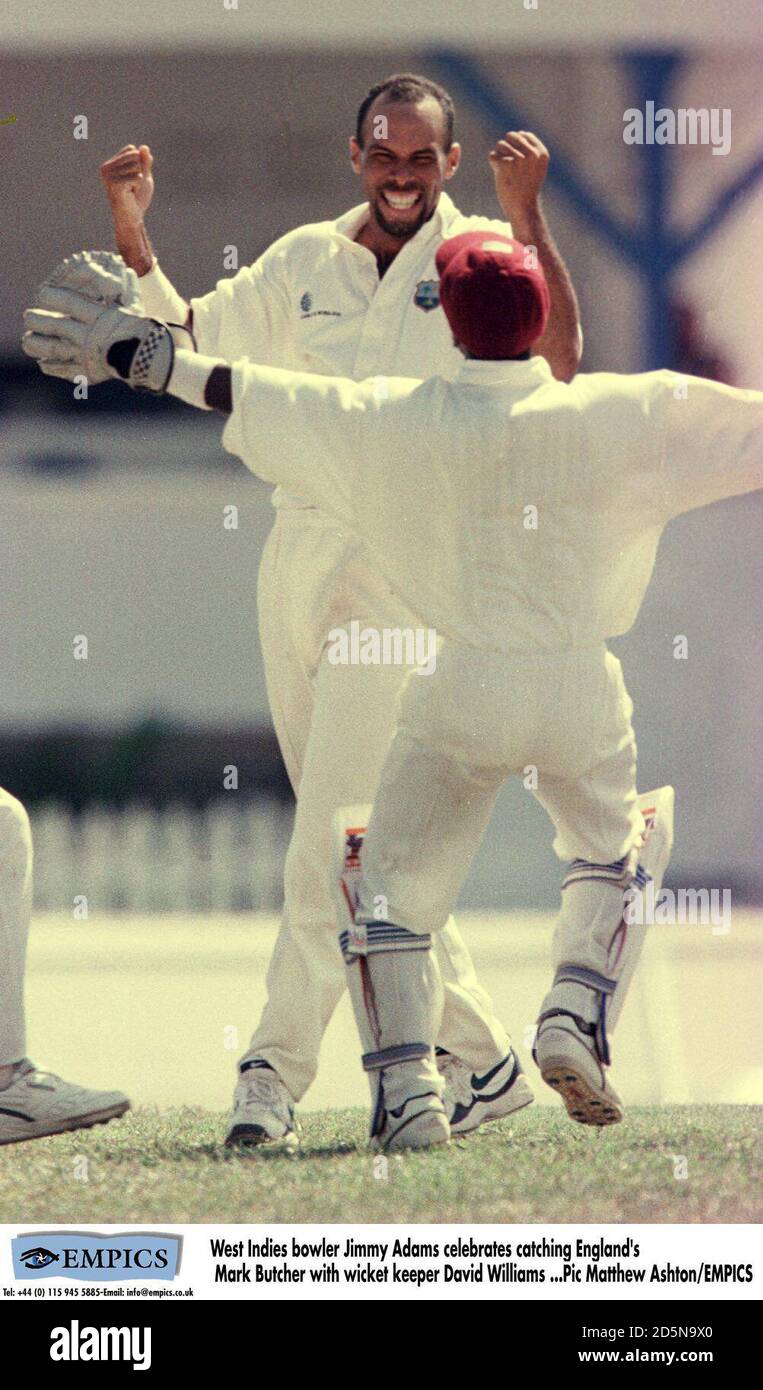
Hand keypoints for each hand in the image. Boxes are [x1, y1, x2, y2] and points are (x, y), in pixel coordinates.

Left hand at [22, 251, 171, 390]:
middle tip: (29, 317)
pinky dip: (52, 367)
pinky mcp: (88, 372)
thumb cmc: (144, 331)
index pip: (69, 302)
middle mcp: (89, 335)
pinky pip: (65, 369)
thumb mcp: (136, 307)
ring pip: (54, 348)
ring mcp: (86, 355)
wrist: (153, 360)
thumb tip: (129, 270)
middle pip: (56, 324)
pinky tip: (43, 364)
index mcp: (99, 316)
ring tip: (27, 340)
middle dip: (39, 320)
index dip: (52, 297)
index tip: (41, 294)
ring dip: (38, 344)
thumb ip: (128, 289)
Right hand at [100, 143, 154, 222]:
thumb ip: (144, 162)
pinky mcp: (114, 184)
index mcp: (110, 164)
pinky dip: (139, 186)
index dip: (139, 164)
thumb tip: (143, 147)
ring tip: (130, 190)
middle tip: (132, 186)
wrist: (133, 218)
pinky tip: (130, 194)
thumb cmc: (137, 198)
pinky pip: (137, 177)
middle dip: (139, 171)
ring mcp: (108, 176)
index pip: (131, 149)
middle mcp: (106, 168)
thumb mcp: (144, 176)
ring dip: (139, 180)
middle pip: (134, 155)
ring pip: (136, 166)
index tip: (133, 179)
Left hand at [488, 130, 548, 224]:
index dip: (516, 144)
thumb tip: (519, 133)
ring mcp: (519, 158)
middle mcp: (532, 154)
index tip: (516, 160)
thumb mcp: (536, 168)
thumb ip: (531, 151)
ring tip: (504, 170)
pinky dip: (493, 165)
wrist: (522, 209)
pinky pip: (492, 156)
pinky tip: (500, 174)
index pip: (524, 135)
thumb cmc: (527, 190)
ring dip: (499, 156)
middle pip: (511, 136)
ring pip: (500, 144)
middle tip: (508, 164)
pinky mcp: (505, 164)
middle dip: (506, 147)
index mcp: (541, 153)